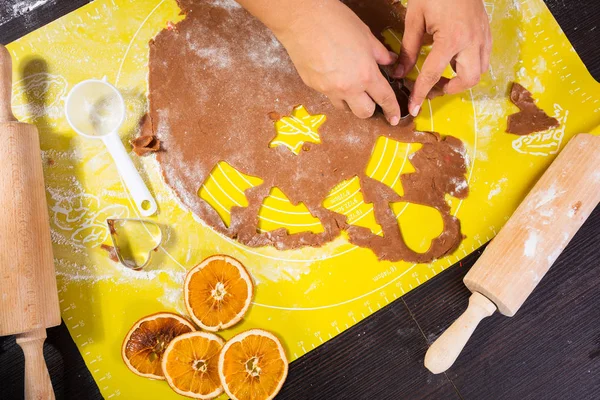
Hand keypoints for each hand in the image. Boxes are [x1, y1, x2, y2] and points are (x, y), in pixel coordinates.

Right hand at [274, 0, 400, 124]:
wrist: (302, 18)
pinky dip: (333, 89)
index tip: (394, 117)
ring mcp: (328, 89)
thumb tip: (389, 61)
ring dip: (350, 101)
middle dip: (370, 108)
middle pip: (364, 113)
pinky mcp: (313, 86)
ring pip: (344, 107)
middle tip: (370, 97)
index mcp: (365, 74)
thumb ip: (380, 53)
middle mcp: (348, 87)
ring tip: (349, 84)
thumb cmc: (335, 21)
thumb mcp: (366, 35)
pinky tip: (332, 73)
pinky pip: (327, 94)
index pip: (384, 99)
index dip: (392, 110)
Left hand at [393, 0, 491, 115]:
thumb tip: (400, 73)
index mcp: (451, 38)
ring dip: (462, 79)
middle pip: (468, 80)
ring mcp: (482, 36)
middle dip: (450, 88)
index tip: (413, 107)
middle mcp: (472, 41)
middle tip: (432, 88)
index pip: (434, 74)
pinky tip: (456, 61)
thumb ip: (408, 49)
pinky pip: (484, 58)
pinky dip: (471, 66)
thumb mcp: (415, 19)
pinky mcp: (486, 31)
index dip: (421, 93)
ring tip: (444, 76)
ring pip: (479, 71)